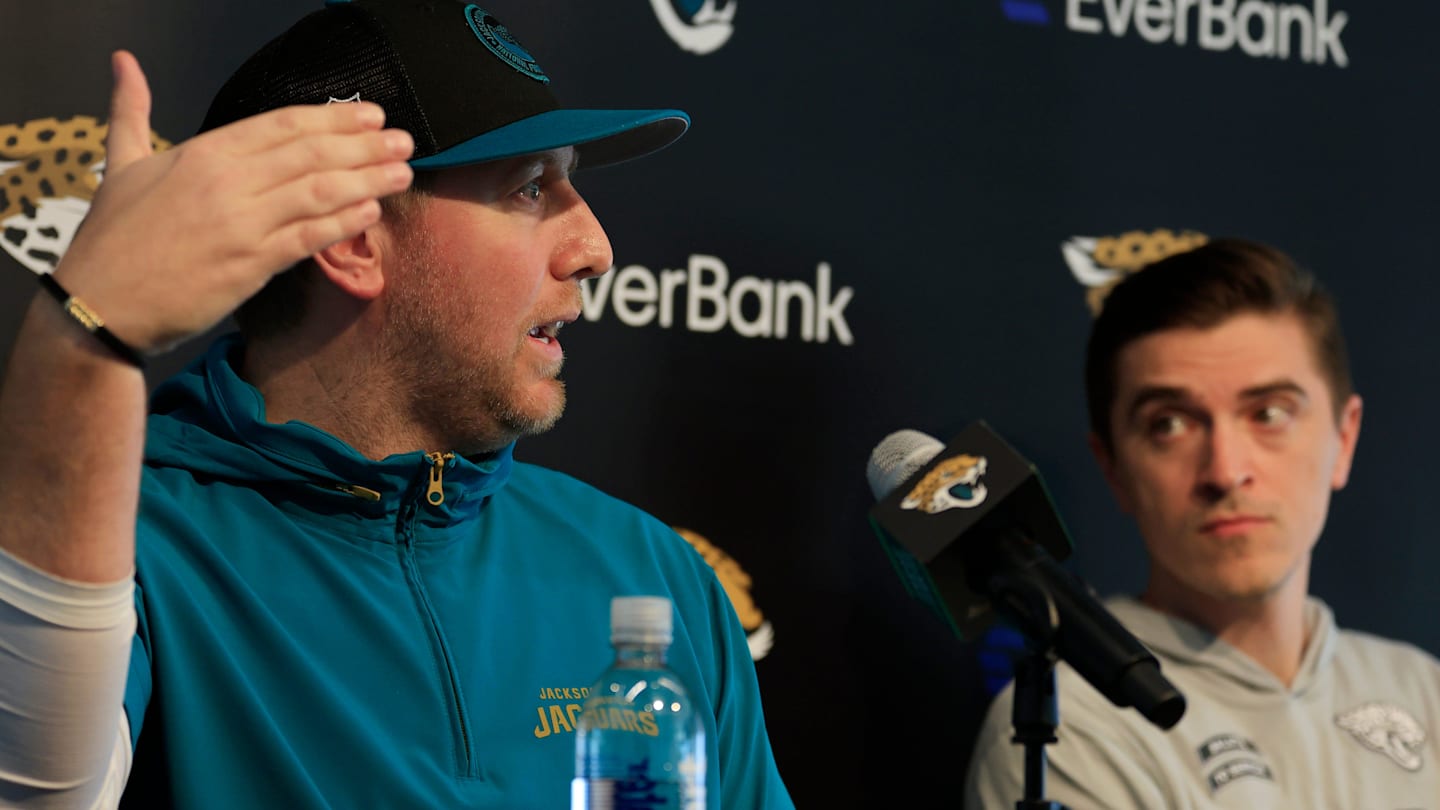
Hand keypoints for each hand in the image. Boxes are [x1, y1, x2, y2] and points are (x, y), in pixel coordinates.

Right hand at [54, 51, 414, 353]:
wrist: (100, 304)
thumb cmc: (112, 237)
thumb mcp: (121, 163)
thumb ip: (131, 111)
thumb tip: (124, 63)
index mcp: (202, 152)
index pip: (283, 125)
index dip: (333, 118)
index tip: (370, 116)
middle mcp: (227, 181)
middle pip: (311, 153)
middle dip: (364, 146)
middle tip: (404, 141)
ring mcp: (242, 223)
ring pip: (319, 191)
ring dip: (368, 180)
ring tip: (402, 172)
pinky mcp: (251, 264)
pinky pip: (309, 237)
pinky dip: (344, 222)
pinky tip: (372, 212)